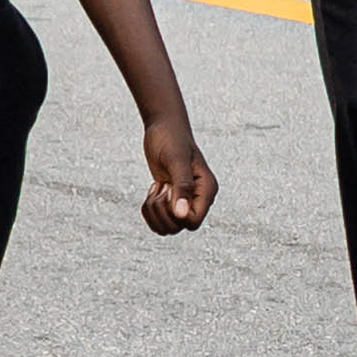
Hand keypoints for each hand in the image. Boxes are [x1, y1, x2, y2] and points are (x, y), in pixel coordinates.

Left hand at [141, 114, 216, 234]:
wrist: (163, 128)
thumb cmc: (172, 139)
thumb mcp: (176, 161)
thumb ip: (182, 187)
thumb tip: (182, 215)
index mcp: (207, 190)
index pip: (193, 222)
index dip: (175, 213)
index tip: (169, 189)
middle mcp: (199, 199)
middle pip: (179, 227)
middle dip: (162, 211)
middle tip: (161, 186)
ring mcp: (186, 201)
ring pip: (168, 227)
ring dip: (154, 212)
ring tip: (157, 187)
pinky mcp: (172, 201)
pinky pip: (159, 221)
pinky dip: (150, 211)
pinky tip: (154, 189)